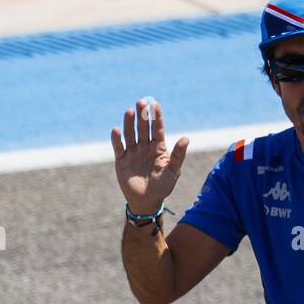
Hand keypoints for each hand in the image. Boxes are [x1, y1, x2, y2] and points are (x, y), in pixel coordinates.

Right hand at [111, 99, 188, 213]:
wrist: (147, 201)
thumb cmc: (163, 187)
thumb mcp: (173, 171)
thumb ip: (178, 155)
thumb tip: (186, 138)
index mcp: (158, 147)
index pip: (157, 128)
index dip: (156, 117)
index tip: (155, 105)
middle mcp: (144, 147)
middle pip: (143, 128)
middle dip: (142, 115)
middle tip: (141, 102)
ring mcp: (132, 152)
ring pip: (130, 134)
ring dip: (129, 123)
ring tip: (130, 111)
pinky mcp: (121, 160)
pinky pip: (118, 147)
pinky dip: (116, 139)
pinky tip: (116, 130)